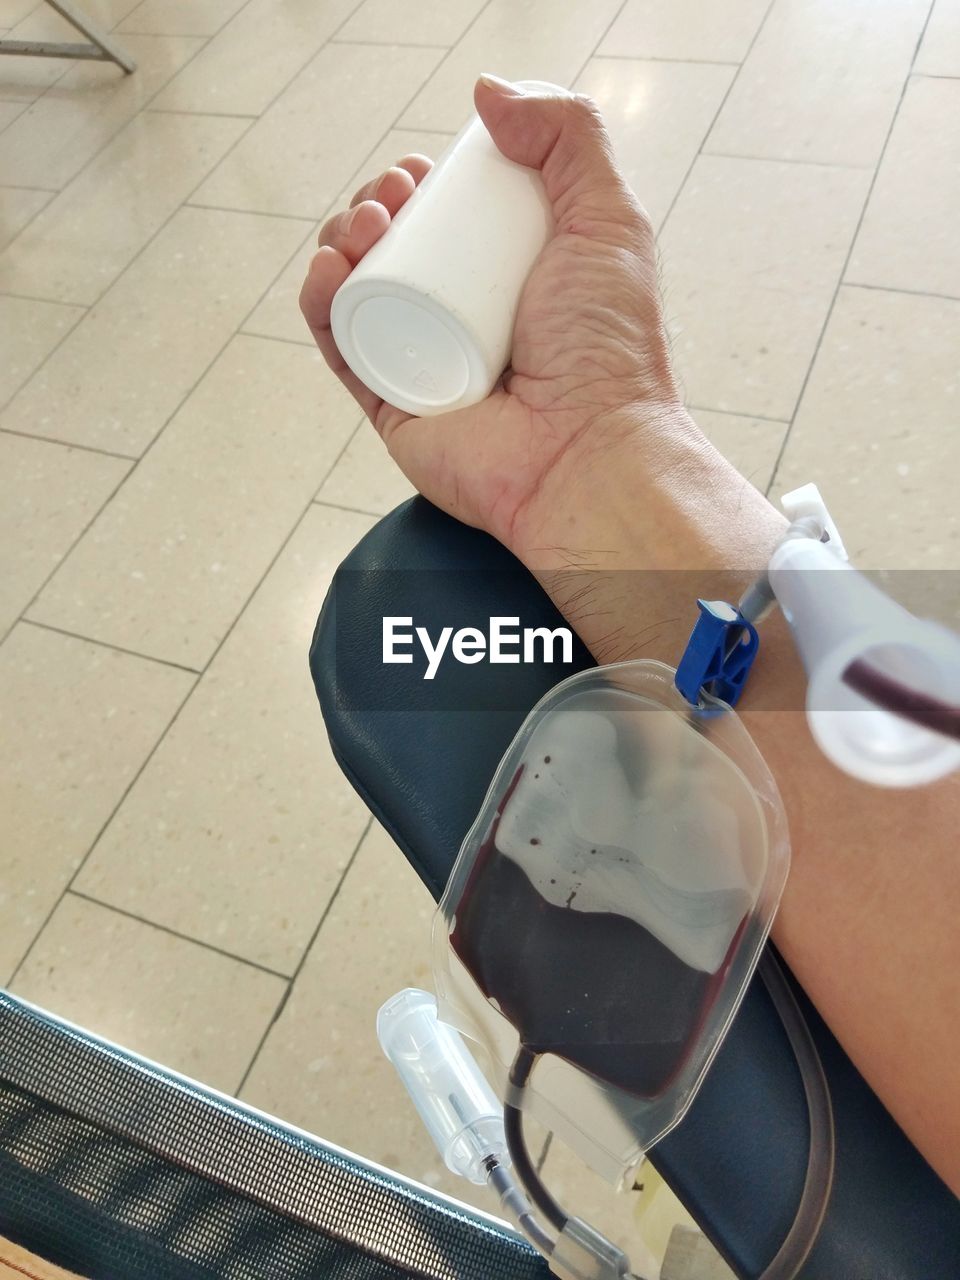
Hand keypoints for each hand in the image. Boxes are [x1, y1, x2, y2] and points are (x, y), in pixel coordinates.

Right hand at [300, 75, 687, 564]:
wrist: (587, 451)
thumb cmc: (607, 349)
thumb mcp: (606, 218)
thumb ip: (568, 136)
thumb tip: (489, 94)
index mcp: (510, 279)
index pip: (448, 219)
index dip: (421, 185)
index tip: (423, 169)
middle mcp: (464, 320)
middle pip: (397, 247)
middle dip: (378, 204)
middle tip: (393, 196)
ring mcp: (425, 363)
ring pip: (361, 291)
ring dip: (343, 241)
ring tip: (366, 225)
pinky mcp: (391, 406)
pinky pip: (341, 348)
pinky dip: (320, 303)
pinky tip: (327, 269)